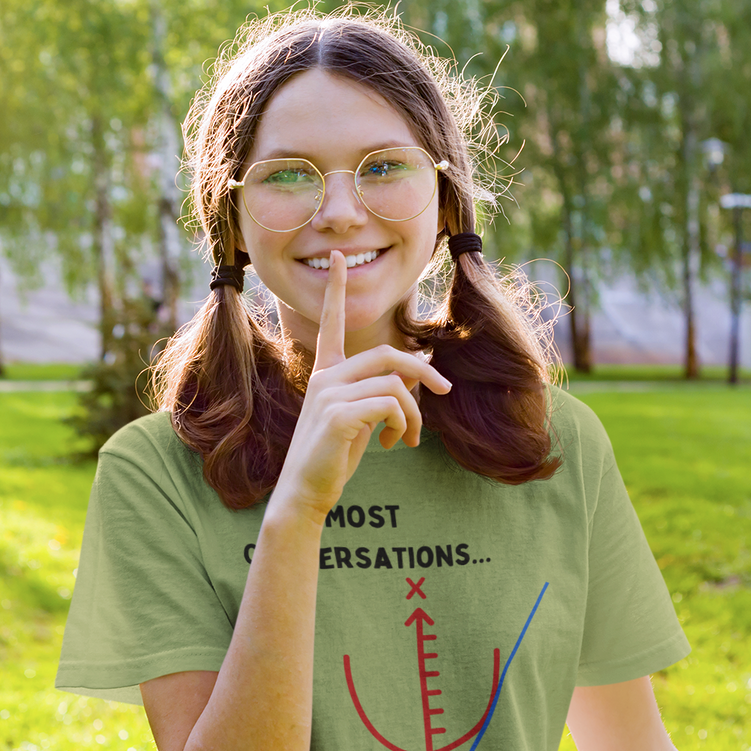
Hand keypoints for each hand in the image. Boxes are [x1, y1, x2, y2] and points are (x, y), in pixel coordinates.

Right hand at [272, 251, 451, 522]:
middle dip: (422, 371)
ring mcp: (329, 395)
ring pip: (395, 384)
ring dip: (415, 413)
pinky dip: (403, 425)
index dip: (337, 290)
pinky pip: (391, 404)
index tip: (340, 258)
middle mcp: (325, 378)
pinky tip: (392, 443)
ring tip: (407, 437)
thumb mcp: (360, 419)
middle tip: (445, 391)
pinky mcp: (339, 416)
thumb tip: (418, 377)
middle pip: (387, 354)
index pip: (332, 324)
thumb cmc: (333, 457)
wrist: (306, 492)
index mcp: (326, 374)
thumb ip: (381, 393)